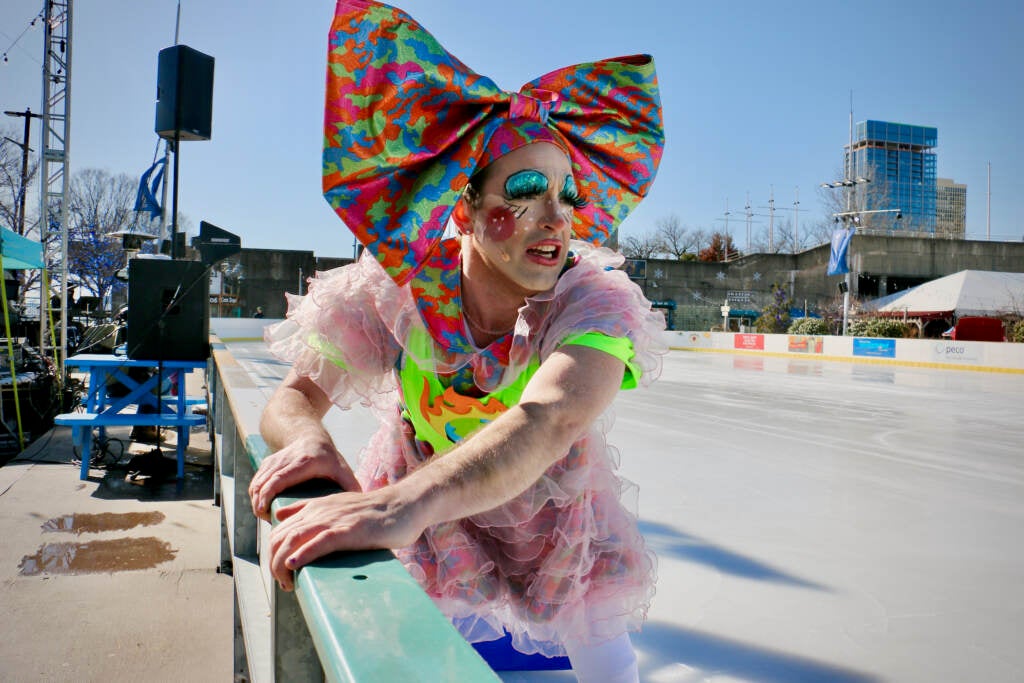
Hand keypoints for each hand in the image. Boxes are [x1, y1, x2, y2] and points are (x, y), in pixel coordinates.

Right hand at [248, 433, 361, 521]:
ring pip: (257, 481)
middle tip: (265, 519)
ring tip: (265, 516)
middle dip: (259, 502)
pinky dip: (255, 494)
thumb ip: (351, 486)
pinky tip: (262, 507)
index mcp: (304, 462)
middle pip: (264, 481)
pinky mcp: (268, 462)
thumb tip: (361, 509)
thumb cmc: (328, 457)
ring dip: (256, 500)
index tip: (264, 511)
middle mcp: (286, 459)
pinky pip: (256, 480)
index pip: (279, 478)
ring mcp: (275, 459)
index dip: (268, 494)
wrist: (311, 435)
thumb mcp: (342, 468)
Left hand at [268, 486, 424, 590]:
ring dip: (282, 565)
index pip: (279, 530)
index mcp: (315, 507)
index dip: (273, 553)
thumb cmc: (374, 511)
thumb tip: (282, 516)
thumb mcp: (338, 505)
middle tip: (284, 584)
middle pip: (280, 537)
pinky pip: (318, 542)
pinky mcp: (349, 531)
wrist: (404, 505)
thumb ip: (311, 510)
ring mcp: (333, 520)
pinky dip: (302, 554)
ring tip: (286, 583)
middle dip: (274, 563)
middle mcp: (319, 512)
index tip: (282, 573)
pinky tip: (294, 566)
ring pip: (293, 541)